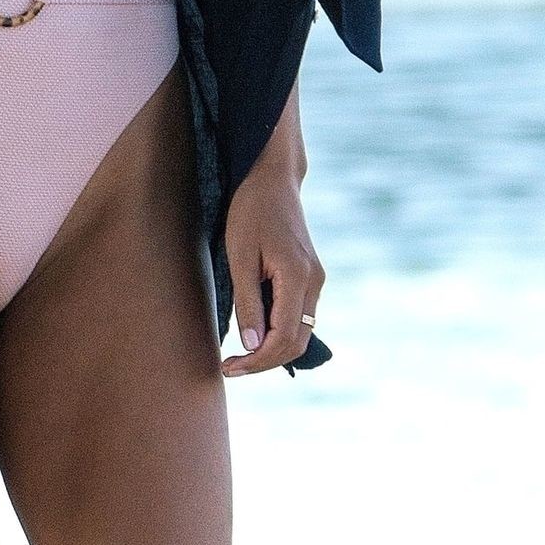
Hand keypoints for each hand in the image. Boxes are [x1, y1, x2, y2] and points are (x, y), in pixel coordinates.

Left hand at [219, 99, 321, 376]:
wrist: (271, 177)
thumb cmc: (250, 211)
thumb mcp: (239, 255)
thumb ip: (247, 302)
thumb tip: (253, 346)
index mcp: (298, 278)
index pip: (283, 340)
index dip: (257, 361)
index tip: (228, 367)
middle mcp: (314, 283)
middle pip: (297, 343)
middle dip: (265, 362)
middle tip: (231, 367)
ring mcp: (315, 279)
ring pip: (300, 332)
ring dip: (271, 349)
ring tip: (238, 353)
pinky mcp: (309, 275)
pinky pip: (298, 316)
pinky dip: (278, 331)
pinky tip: (253, 331)